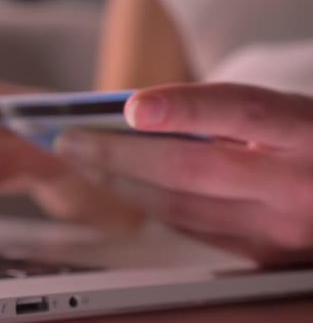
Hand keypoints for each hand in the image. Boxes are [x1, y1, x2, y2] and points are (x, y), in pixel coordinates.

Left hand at [56, 83, 312, 264]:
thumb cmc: (310, 142)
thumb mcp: (285, 112)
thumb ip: (226, 113)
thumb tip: (141, 118)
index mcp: (308, 132)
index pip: (240, 111)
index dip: (182, 107)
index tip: (130, 107)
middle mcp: (297, 184)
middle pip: (189, 168)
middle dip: (119, 154)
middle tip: (72, 141)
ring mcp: (279, 229)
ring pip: (179, 207)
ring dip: (122, 183)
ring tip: (86, 163)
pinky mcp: (261, 255)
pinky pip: (190, 228)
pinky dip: (150, 205)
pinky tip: (126, 188)